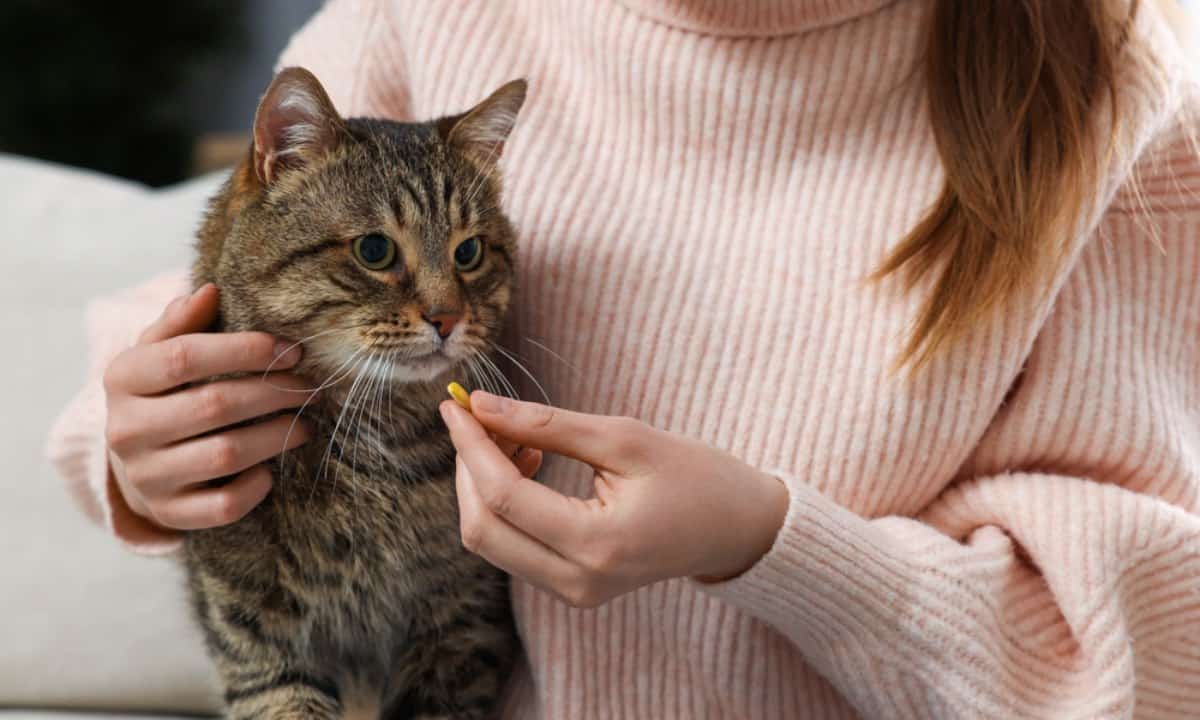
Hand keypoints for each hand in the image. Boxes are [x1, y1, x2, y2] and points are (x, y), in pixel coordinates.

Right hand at [102, 283, 315, 530]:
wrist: (136, 462)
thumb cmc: (164, 392)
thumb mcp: (161, 351)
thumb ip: (183, 322)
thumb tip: (210, 291)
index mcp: (122, 378)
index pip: (184, 357)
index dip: (245, 350)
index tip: (291, 350)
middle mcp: (126, 429)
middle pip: (214, 405)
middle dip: (274, 392)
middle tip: (310, 386)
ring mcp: (146, 476)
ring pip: (226, 454)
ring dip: (276, 435)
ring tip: (304, 422)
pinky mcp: (168, 513)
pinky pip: (224, 504)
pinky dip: (257, 485)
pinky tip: (272, 467)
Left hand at [440, 392, 789, 607]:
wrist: (739, 530)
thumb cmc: (696, 476)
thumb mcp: (625, 438)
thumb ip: (547, 424)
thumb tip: (480, 408)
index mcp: (598, 545)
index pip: (504, 498)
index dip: (471, 447)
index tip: (455, 405)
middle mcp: (578, 582)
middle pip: (483, 529)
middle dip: (470, 468)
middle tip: (482, 417)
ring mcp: (574, 593)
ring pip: (491, 540)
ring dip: (485, 484)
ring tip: (519, 436)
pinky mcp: (572, 588)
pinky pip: (513, 546)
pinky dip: (505, 502)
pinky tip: (531, 461)